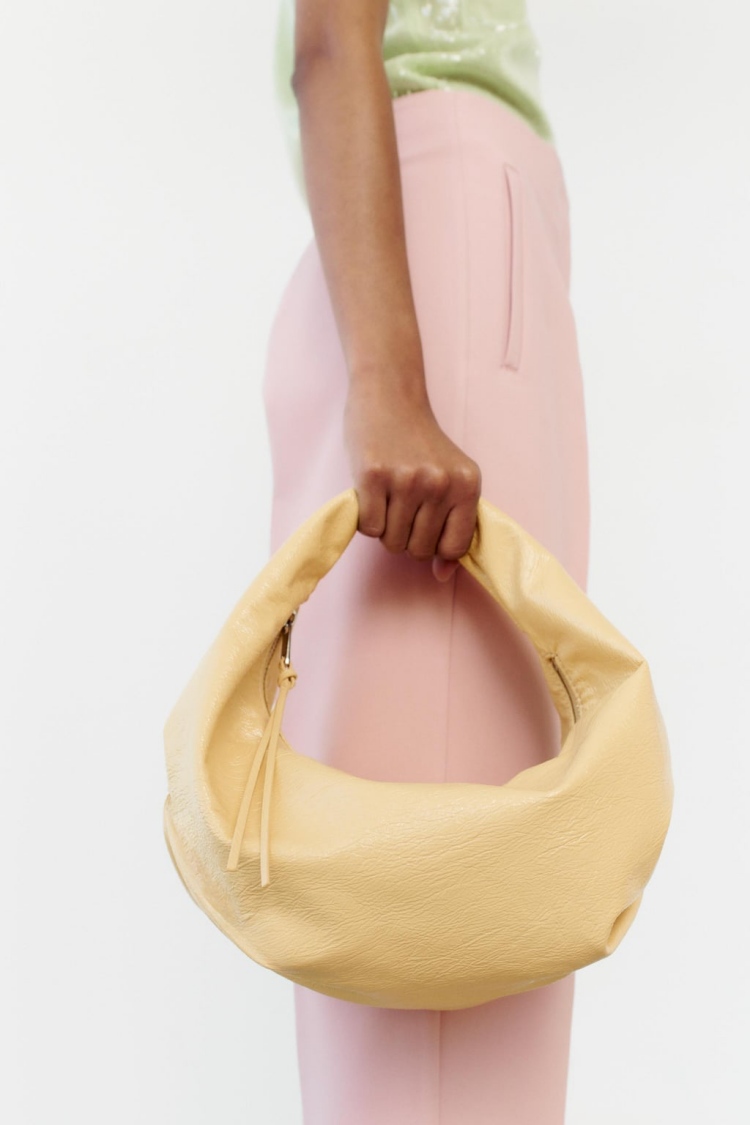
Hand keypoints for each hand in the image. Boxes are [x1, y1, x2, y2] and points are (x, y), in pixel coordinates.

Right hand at [343, 379, 480, 580]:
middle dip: (406, 537)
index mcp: (466, 485)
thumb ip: (453, 525)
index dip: (434, 546)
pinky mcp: (372, 477)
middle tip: (402, 506)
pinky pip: (369, 529)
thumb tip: (443, 575)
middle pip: (418, 550)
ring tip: (388, 497)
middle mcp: (440, 483)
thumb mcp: (450, 478)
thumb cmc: (419, 442)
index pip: (453, 548)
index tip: (425, 526)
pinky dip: (366, 519)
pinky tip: (372, 493)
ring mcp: (406, 480)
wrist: (389, 395)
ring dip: (385, 528)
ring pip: (392, 542)